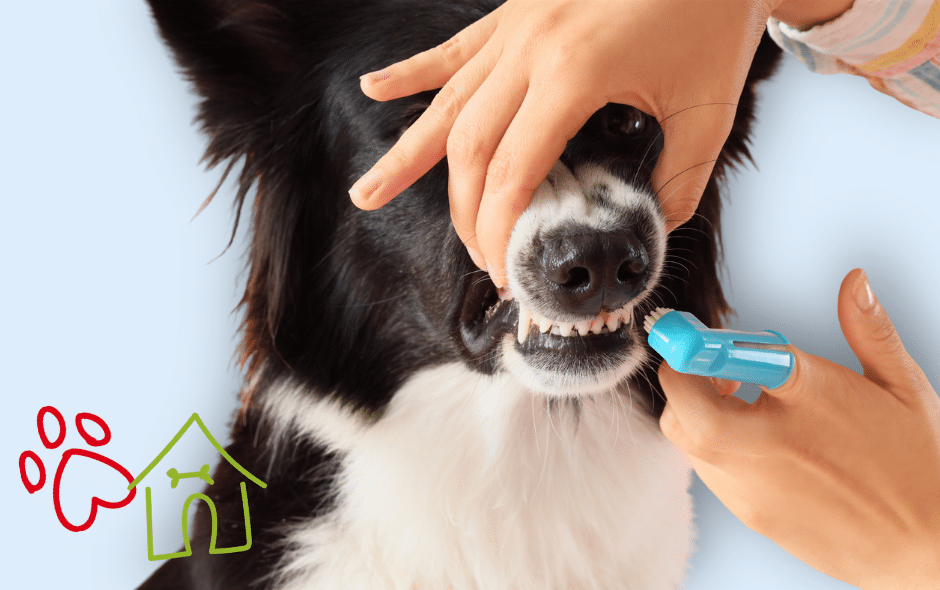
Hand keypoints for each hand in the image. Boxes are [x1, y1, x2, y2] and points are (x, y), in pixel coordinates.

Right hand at [350, 0, 778, 285]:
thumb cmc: (714, 14)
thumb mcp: (707, 109)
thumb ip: (677, 180)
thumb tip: (652, 228)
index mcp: (574, 73)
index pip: (513, 172)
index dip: (498, 228)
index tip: (500, 267)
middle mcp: (531, 47)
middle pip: (469, 147)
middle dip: (463, 211)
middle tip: (471, 253)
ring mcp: (517, 25)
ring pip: (447, 102)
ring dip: (406, 155)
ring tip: (366, 192)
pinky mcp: (516, 12)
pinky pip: (453, 49)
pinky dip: (412, 74)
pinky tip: (374, 89)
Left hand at [659, 268, 939, 589]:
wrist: (928, 548)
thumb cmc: (918, 463)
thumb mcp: (902, 386)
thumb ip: (869, 329)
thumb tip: (854, 280)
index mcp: (812, 399)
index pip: (736, 361)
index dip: (703, 346)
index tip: (689, 334)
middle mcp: (774, 444)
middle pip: (686, 410)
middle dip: (680, 381)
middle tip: (707, 369)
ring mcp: (757, 485)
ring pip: (688, 442)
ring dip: (695, 414)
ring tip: (738, 403)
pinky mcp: (752, 514)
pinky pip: (709, 473)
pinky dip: (713, 449)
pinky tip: (753, 441)